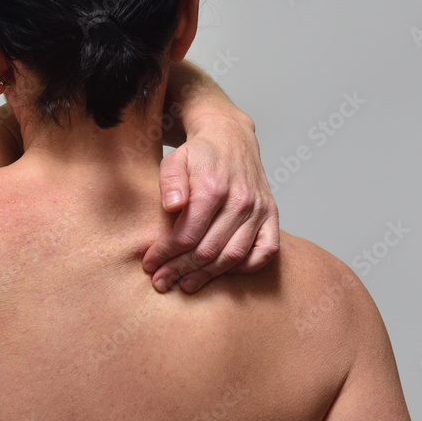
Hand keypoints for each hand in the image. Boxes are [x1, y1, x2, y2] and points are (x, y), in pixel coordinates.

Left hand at [142, 113, 279, 293]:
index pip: (187, 235)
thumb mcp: (174, 159)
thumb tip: (172, 205)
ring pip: (233, 256)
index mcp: (212, 188)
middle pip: (208, 250)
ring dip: (208, 275)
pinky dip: (247, 267)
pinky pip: (266, 251)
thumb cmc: (198, 153)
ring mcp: (258, 209)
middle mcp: (239, 201)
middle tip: (162, 282)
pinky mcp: (271, 214)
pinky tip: (224, 271)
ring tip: (186, 284)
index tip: (150, 264)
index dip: (166, 254)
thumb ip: (170, 182)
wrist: (230, 136)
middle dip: (180, 270)